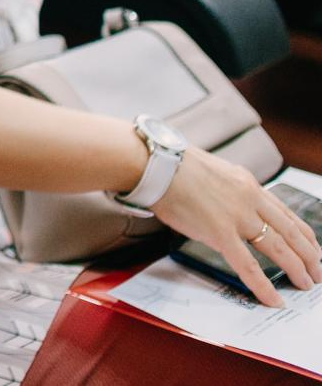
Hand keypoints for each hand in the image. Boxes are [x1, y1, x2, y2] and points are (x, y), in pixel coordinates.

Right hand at [153, 150, 321, 305]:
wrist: (155, 162)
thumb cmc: (172, 165)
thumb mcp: (213, 171)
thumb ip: (228, 189)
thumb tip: (226, 204)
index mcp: (247, 183)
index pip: (285, 212)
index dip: (303, 233)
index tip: (312, 247)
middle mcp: (249, 198)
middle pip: (290, 231)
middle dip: (309, 254)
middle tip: (317, 272)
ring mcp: (236, 216)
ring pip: (278, 248)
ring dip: (296, 268)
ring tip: (305, 284)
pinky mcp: (220, 233)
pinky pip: (248, 265)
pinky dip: (264, 285)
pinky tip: (273, 299)